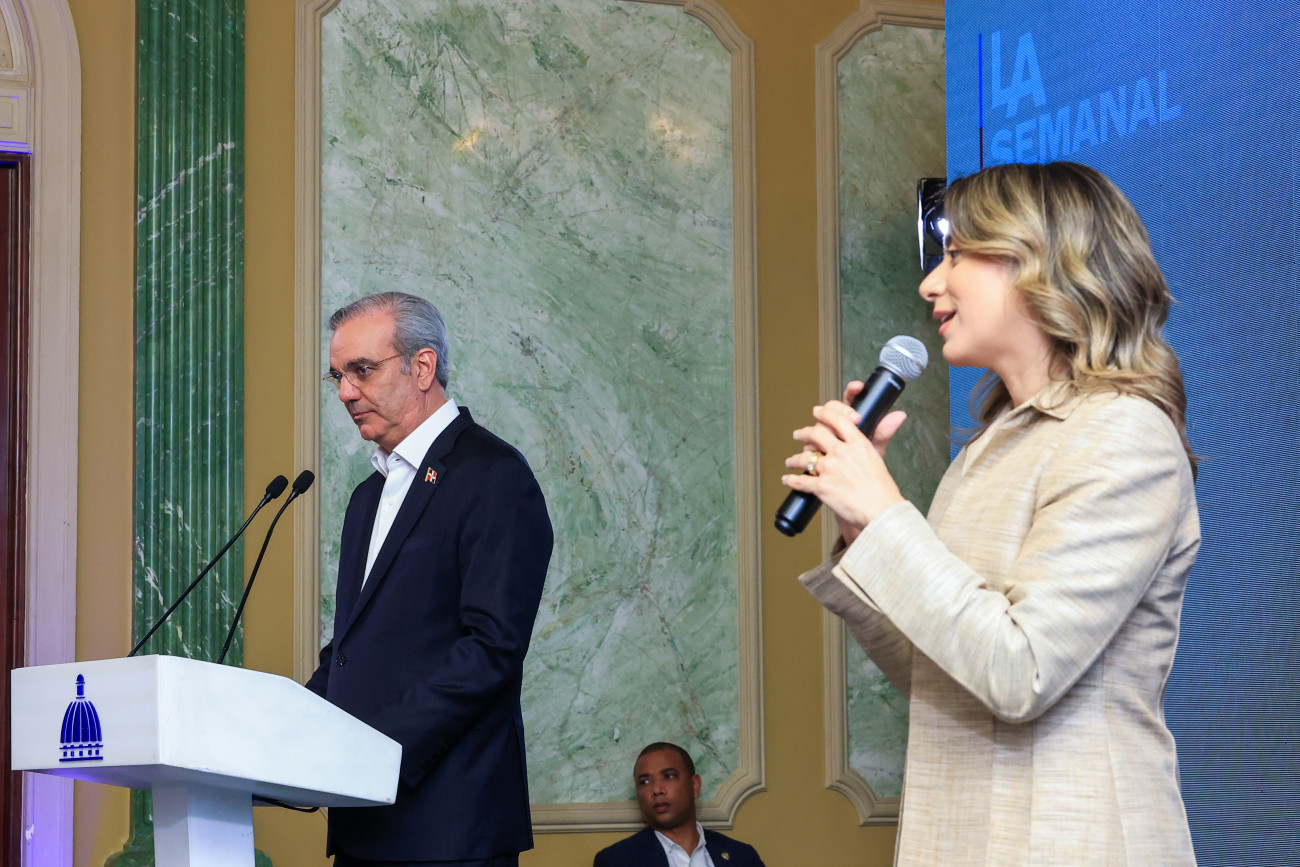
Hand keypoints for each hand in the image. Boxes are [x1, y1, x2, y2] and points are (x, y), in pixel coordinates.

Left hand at [780, 380, 907, 543]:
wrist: (881, 512)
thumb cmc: (883, 489)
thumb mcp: (881, 457)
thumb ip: (882, 435)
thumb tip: (897, 415)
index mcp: (858, 443)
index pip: (838, 419)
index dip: (824, 413)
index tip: (817, 412)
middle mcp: (842, 453)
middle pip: (816, 433)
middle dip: (803, 433)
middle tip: (798, 434)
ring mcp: (830, 469)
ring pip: (804, 457)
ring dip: (794, 459)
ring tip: (790, 461)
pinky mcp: (821, 487)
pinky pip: (800, 480)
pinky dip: (791, 480)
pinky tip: (787, 479)